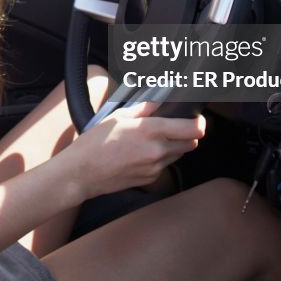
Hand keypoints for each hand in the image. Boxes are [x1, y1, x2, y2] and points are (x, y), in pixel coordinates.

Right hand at [64, 101, 206, 199]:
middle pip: (191, 144)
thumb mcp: (117, 116)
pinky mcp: (150, 179)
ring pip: (178, 155)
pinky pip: (163, 167)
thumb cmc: (95, 143)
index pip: (193, 129)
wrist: (82, 173)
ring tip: (152, 141)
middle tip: (174, 128)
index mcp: (151, 131)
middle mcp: (157, 150)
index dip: (199, 123)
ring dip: (173, 147)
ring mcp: (155, 168)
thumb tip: (157, 101)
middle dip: (187, 135)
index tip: (196, 120)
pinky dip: (159, 160)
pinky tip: (141, 154)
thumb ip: (143, 108)